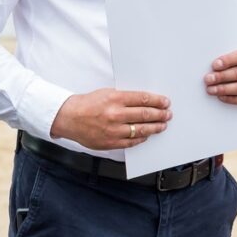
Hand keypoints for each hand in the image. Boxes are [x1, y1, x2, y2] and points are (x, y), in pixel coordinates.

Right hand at [49, 88, 170, 150]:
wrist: (69, 118)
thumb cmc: (88, 104)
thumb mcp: (107, 93)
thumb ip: (126, 98)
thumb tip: (146, 101)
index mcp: (115, 98)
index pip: (143, 99)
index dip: (157, 101)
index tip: (166, 102)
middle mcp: (115, 114)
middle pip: (145, 114)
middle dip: (160, 114)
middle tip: (168, 114)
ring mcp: (113, 130)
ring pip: (141, 130)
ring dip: (155, 128)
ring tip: (162, 125)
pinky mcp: (110, 142)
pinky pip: (131, 142)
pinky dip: (141, 138)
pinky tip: (147, 135)